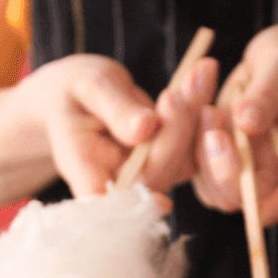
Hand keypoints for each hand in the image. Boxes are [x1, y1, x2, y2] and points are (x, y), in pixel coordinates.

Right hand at [16, 54, 216, 199]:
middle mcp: (119, 183)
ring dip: (196, 114)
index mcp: (85, 172)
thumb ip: (115, 110)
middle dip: (177, 129)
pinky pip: (195, 144)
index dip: (137, 206)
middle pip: (157, 175)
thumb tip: (145, 128)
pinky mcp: (170, 162)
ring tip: (200, 71)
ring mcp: (148, 175)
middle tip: (186, 84)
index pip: (111, 203)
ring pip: (183, 160)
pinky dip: (201, 107)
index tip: (163, 199)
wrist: (81, 95)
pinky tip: (203, 72)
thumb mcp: (88, 88)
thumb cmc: (74, 92)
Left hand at [192, 24, 277, 224]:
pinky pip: (189, 157)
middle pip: (238, 198)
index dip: (267, 206)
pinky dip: (184, 130)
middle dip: (220, 168)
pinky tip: (191, 96)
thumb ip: (269, 92)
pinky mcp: (210, 154)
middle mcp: (268, 175)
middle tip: (212, 115)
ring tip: (207, 102)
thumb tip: (247, 122)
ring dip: (197, 145)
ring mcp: (237, 168)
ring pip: (207, 182)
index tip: (244, 173)